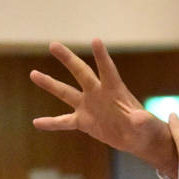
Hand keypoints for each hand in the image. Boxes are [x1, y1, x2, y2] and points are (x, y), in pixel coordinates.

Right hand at [29, 39, 176, 174]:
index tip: (96, 41)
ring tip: (33, 73)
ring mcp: (89, 106)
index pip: (108, 70)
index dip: (102, 57)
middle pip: (81, 72)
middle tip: (53, 44)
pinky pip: (64, 122)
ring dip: (50, 84)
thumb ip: (141, 120)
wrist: (137, 137)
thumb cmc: (145, 128)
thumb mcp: (145, 125)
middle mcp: (98, 93)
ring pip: (66, 93)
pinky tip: (36, 122)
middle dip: (68, 59)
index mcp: (115, 90)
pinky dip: (51, 123)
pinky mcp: (84, 121)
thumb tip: (139, 118)